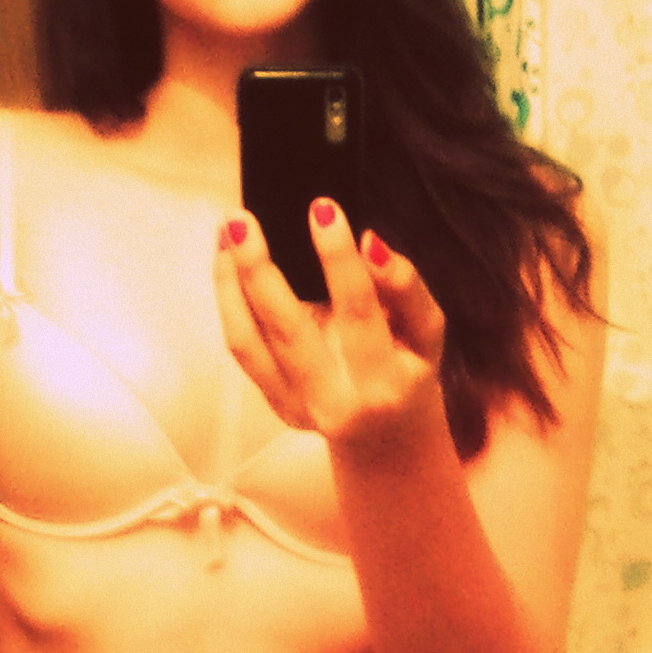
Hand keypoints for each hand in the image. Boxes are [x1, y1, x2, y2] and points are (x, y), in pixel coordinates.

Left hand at [214, 199, 445, 450]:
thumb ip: (406, 291)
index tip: (322, 209)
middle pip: (288, 330)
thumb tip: (372, 244)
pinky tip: (225, 262)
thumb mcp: (427, 334)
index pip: (358, 309)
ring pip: (249, 342)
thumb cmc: (410, 371)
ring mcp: (297, 405)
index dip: (339, 259)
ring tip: (224, 233)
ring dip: (229, 283)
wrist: (388, 443)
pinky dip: (228, 302)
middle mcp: (335, 398)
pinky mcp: (275, 404)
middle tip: (241, 220)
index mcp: (383, 378)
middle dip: (259, 271)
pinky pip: (242, 350)